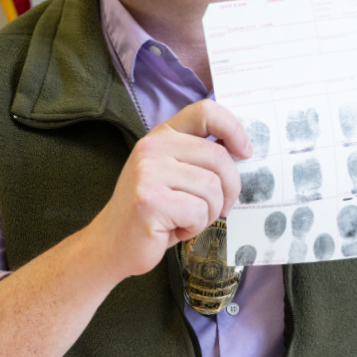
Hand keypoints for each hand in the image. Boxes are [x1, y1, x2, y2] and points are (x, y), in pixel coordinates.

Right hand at [84, 100, 249, 279]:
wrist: (112, 243)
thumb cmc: (153, 211)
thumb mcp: (174, 174)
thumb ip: (199, 158)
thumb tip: (243, 152)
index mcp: (162, 135)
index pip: (206, 112)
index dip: (233, 129)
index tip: (245, 152)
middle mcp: (153, 147)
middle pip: (219, 158)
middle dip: (229, 190)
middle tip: (219, 207)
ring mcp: (148, 173)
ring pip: (212, 188)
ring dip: (209, 213)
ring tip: (187, 219)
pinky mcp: (150, 201)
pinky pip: (198, 212)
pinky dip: (195, 227)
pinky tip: (176, 229)